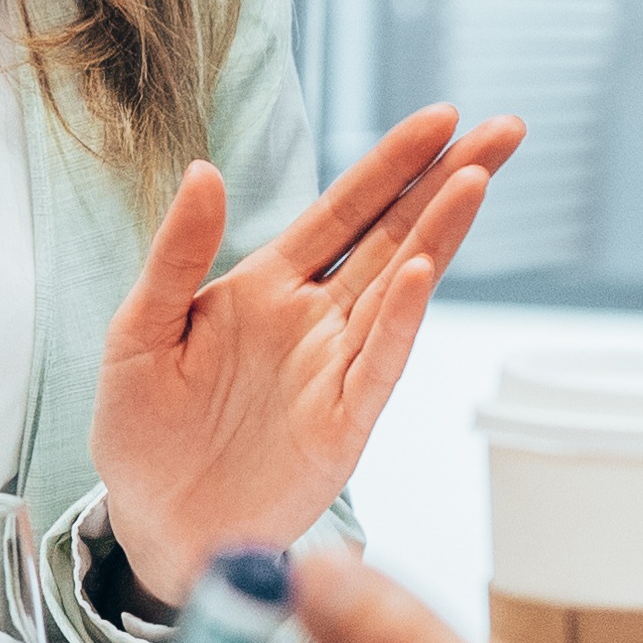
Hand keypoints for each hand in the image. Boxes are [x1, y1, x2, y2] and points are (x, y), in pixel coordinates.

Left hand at [85, 105, 521, 607]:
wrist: (152, 527)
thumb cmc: (144, 432)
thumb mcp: (139, 332)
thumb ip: (175, 254)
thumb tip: (203, 169)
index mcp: (267, 287)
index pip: (344, 210)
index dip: (391, 163)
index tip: (442, 116)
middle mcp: (315, 321)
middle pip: (394, 236)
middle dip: (448, 181)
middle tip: (504, 129)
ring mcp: (335, 371)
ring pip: (400, 290)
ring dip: (437, 235)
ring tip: (475, 179)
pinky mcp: (341, 426)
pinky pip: (378, 364)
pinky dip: (402, 319)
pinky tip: (423, 271)